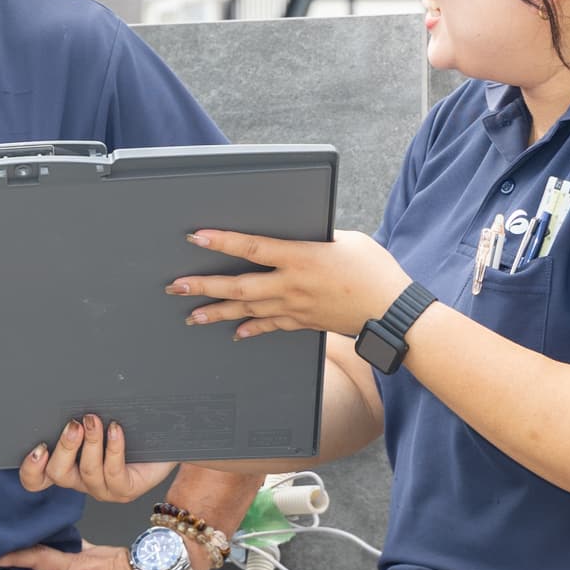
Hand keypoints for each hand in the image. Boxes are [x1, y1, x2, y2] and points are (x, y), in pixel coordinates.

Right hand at [18, 413, 178, 503]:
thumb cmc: (128, 426)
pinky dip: (112, 448)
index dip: (31, 468)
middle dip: (64, 447)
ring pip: (87, 471)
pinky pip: (113, 471)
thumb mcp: (97, 417)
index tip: (39, 447)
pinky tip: (115, 429)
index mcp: (68, 467)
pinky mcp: (125, 490)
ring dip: (90, 443)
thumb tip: (65, 387)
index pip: (36, 480)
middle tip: (74, 424)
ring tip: (95, 420)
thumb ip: (78, 413)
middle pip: (58, 474)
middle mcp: (82, 480)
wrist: (166, 438)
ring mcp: (103, 489)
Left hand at [171, 228, 412, 340]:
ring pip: (248, 311)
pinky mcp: (304, 323)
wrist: (392, 313)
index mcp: (301, 257)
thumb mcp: (347, 240)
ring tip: (191, 315)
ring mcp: (295, 308)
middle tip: (176, 286)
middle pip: (239, 287)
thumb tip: (295, 238)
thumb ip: (316, 239)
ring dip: (217, 313)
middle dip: (204, 286)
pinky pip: (270, 326)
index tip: (196, 237)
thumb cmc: (374, 270)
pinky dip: (250, 329)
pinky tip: (233, 332)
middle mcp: (292, 285)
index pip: (253, 248)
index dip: (222, 242)